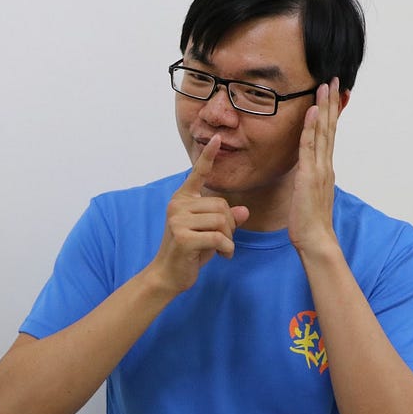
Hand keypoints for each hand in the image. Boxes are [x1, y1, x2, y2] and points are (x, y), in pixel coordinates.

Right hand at [148, 135, 249, 293]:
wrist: (168, 275)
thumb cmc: (190, 252)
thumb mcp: (210, 232)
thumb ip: (225, 219)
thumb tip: (244, 211)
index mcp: (183, 199)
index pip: (198, 174)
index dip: (209, 156)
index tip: (218, 138)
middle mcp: (178, 205)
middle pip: (222, 205)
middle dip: (230, 225)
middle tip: (224, 240)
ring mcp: (178, 220)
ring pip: (222, 221)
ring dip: (229, 239)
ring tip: (221, 249)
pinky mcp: (183, 237)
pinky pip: (218, 237)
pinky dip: (227, 249)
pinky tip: (223, 256)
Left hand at [289, 80, 341, 251]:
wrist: (316, 240)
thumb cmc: (309, 222)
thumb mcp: (309, 195)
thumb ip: (309, 179)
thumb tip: (306, 170)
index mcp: (325, 169)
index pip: (329, 135)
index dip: (331, 113)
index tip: (333, 94)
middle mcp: (325, 165)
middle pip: (330, 127)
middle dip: (331, 103)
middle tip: (333, 79)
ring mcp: (319, 169)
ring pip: (323, 132)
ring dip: (323, 108)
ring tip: (324, 86)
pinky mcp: (309, 176)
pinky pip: (310, 147)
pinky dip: (312, 128)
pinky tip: (312, 111)